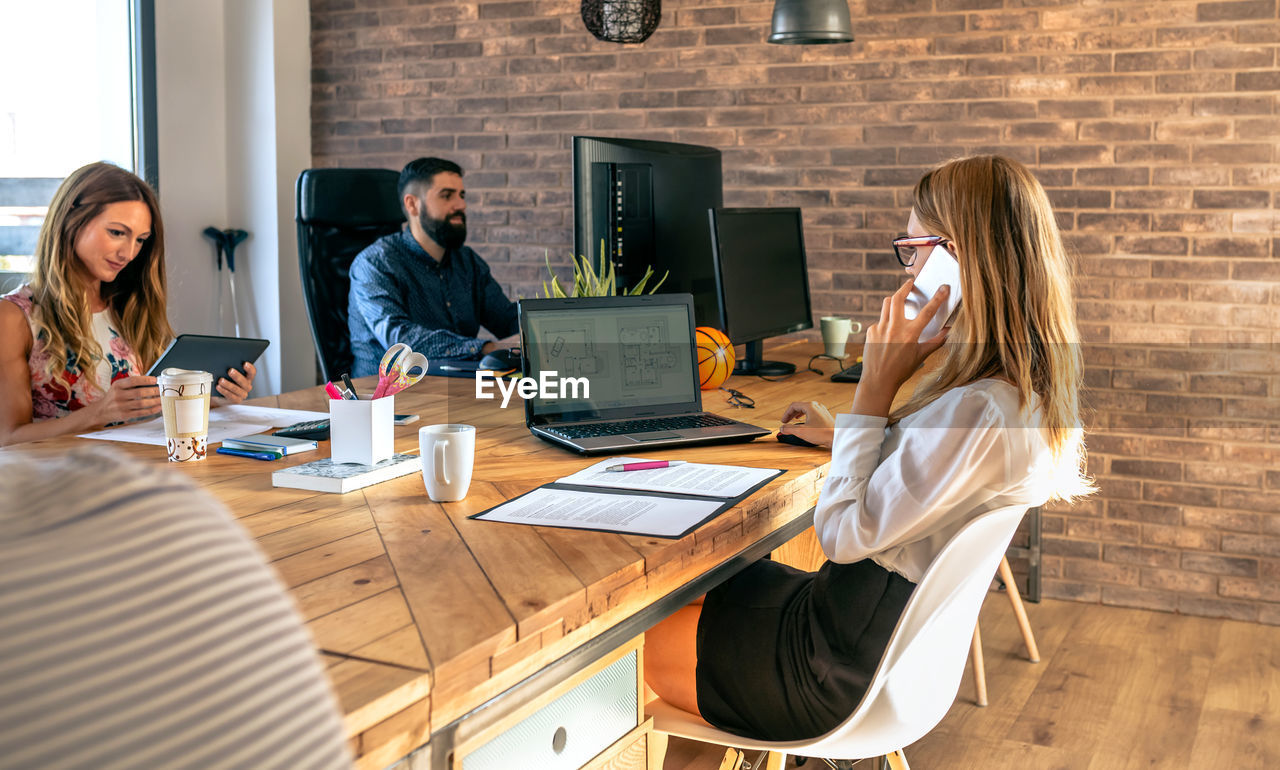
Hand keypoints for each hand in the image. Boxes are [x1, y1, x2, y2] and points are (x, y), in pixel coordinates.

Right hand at [84, 375, 160, 425]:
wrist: (100, 411)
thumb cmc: (113, 397)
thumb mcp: (118, 387)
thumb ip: (131, 384)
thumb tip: (151, 381)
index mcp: (117, 385)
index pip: (133, 381)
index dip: (145, 380)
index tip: (155, 379)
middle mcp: (118, 395)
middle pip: (139, 393)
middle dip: (153, 391)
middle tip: (162, 390)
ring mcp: (121, 406)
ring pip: (142, 403)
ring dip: (155, 401)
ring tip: (163, 399)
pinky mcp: (125, 415)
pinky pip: (141, 413)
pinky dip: (151, 410)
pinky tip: (158, 407)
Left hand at [216, 361, 255, 403]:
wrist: (220, 394)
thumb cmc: (225, 379)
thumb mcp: (228, 373)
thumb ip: (229, 369)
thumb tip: (223, 364)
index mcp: (248, 378)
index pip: (252, 373)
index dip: (250, 368)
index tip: (245, 364)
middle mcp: (247, 386)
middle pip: (244, 382)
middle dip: (237, 376)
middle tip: (230, 371)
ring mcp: (242, 394)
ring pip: (237, 390)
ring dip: (228, 384)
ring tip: (221, 380)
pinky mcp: (236, 400)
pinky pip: (231, 396)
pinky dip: (224, 391)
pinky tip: (218, 387)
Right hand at [779, 401, 835, 447]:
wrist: (837, 437)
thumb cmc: (822, 433)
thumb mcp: (801, 431)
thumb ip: (789, 429)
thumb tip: (782, 428)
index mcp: (810, 406)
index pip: (793, 406)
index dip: (786, 414)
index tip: (783, 421)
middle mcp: (816, 406)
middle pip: (799, 406)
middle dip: (791, 414)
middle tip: (786, 421)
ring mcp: (821, 410)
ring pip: (806, 409)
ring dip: (798, 415)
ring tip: (794, 420)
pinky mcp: (825, 416)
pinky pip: (812, 413)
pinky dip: (805, 417)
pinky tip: (805, 423)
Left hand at [853, 277, 950, 416]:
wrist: (879, 380)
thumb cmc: (901, 370)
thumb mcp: (921, 356)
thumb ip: (935, 342)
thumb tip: (948, 332)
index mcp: (910, 334)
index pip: (927, 312)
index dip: (938, 298)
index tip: (943, 288)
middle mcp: (894, 328)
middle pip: (898, 298)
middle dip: (905, 287)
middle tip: (911, 283)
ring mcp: (880, 328)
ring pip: (887, 304)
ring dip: (894, 299)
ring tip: (900, 300)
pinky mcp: (870, 331)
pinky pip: (880, 320)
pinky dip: (886, 321)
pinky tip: (889, 331)